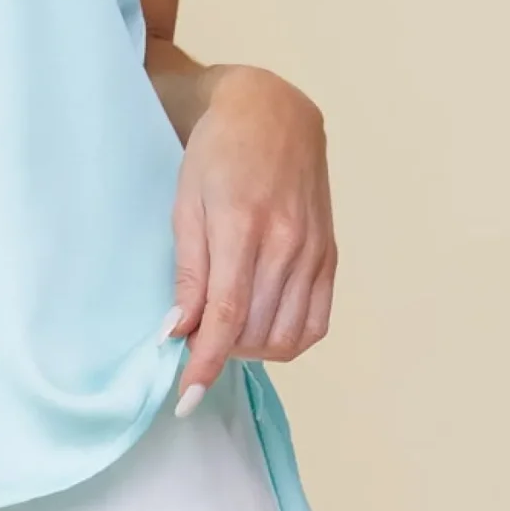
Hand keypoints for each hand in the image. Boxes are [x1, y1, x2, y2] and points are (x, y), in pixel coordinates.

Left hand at [166, 64, 336, 412]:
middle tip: (194, 335)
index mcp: (243, 226)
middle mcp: (287, 243)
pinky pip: (316, 323)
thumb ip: (187, 271)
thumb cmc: (218, 153)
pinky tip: (262, 326)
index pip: (225, 315)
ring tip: (225, 326)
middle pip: (255, 331)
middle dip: (219, 350)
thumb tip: (178, 332)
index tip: (185, 397)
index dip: (204, 363)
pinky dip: (287, 340)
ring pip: (286, 336)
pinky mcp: (331, 256)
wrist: (273, 113)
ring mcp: (315, 252)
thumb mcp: (186, 203)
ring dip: (251, 348)